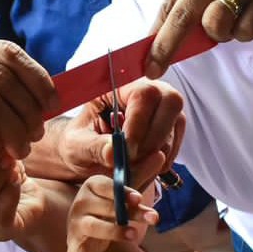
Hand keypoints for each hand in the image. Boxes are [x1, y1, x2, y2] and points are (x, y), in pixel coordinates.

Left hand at [50, 79, 183, 185]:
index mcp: (118, 84)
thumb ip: (93, 147)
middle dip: (152, 139)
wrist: (86, 154)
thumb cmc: (79, 142)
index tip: (126, 152)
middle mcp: (147, 89)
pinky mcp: (172, 128)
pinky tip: (139, 167)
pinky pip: (176, 144)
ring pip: (175, 126)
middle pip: (171, 102)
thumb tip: (113, 153)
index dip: (139, 124)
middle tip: (131, 161)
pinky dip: (160, 162)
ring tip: (130, 166)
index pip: (143, 94)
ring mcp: (163, 108)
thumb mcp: (76, 144)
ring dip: (155, 153)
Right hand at [67, 175, 156, 251]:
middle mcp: (80, 205)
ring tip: (134, 235)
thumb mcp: (127, 193)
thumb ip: (142, 174)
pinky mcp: (74, 249)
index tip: (138, 198)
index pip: (106, 186)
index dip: (122, 192)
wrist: (94, 236)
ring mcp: (76, 227)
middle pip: (106, 207)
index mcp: (92, 187)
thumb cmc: (112, 209)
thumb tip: (161, 154)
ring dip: (114, 231)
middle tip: (152, 218)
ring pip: (94, 227)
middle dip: (129, 213)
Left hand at [146, 0, 252, 77]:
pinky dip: (246, 30)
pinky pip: (246, 31)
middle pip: (182, 18)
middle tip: (154, 70)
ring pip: (216, 28)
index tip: (146, 59)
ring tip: (235, 15)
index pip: (170, 4)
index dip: (155, 35)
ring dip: (220, 33)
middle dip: (164, 48)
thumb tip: (176, 33)